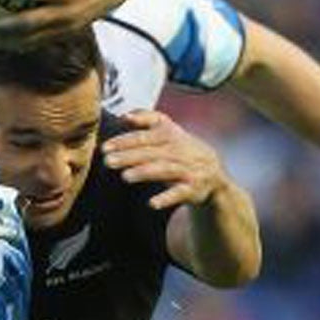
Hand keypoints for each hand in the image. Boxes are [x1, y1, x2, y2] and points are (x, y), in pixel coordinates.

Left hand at [99, 109, 225, 209]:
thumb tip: (124, 115)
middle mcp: (180, 151)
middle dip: (129, 156)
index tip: (105, 147)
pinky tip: (152, 203)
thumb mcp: (170, 131)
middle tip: (107, 161)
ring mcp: (188, 170)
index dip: (126, 140)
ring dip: (145, 172)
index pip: (147, 136)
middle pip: (152, 152)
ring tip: (125, 176)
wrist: (214, 173)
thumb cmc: (182, 150)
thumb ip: (148, 120)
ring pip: (165, 170)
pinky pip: (180, 193)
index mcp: (172, 135)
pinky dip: (167, 198)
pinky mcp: (193, 188)